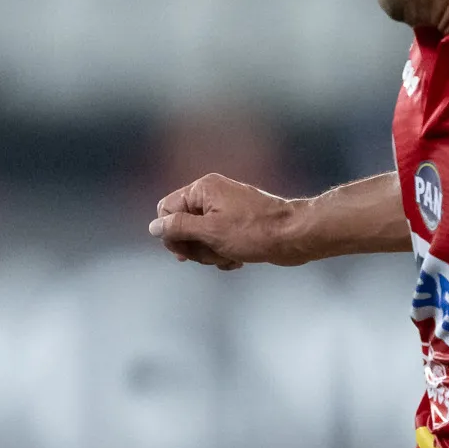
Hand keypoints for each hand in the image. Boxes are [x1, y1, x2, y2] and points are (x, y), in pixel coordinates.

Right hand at [150, 174, 305, 269]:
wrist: (294, 236)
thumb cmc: (254, 231)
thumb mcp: (210, 232)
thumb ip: (178, 228)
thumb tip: (154, 227)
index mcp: (203, 189)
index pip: (166, 210)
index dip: (171, 234)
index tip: (184, 251)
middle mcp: (212, 194)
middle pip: (182, 226)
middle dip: (195, 247)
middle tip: (213, 252)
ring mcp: (225, 209)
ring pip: (200, 238)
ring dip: (211, 253)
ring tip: (230, 255)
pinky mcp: (237, 224)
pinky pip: (217, 242)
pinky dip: (224, 254)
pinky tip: (237, 259)